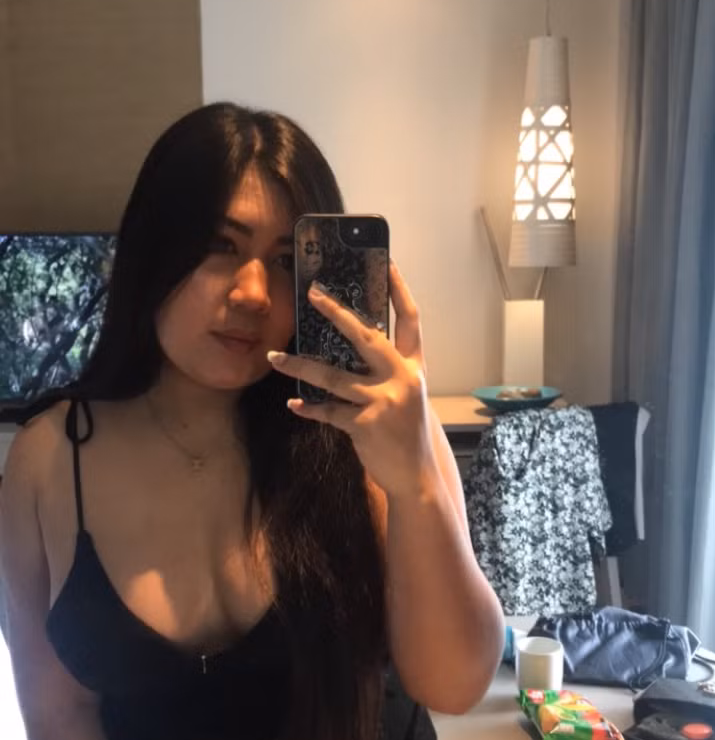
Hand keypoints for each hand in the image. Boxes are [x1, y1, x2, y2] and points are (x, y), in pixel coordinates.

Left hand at [267, 261, 437, 499]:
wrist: (417, 476)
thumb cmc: (407, 431)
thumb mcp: (406, 394)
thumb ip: (387, 370)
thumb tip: (357, 342)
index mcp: (414, 366)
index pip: (410, 320)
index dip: (400, 290)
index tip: (388, 263)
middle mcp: (401, 378)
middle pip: (365, 336)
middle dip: (336, 313)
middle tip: (312, 294)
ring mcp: (382, 401)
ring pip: (333, 376)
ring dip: (299, 365)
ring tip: (273, 357)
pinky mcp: (364, 424)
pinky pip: (328, 410)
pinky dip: (309, 407)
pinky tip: (294, 403)